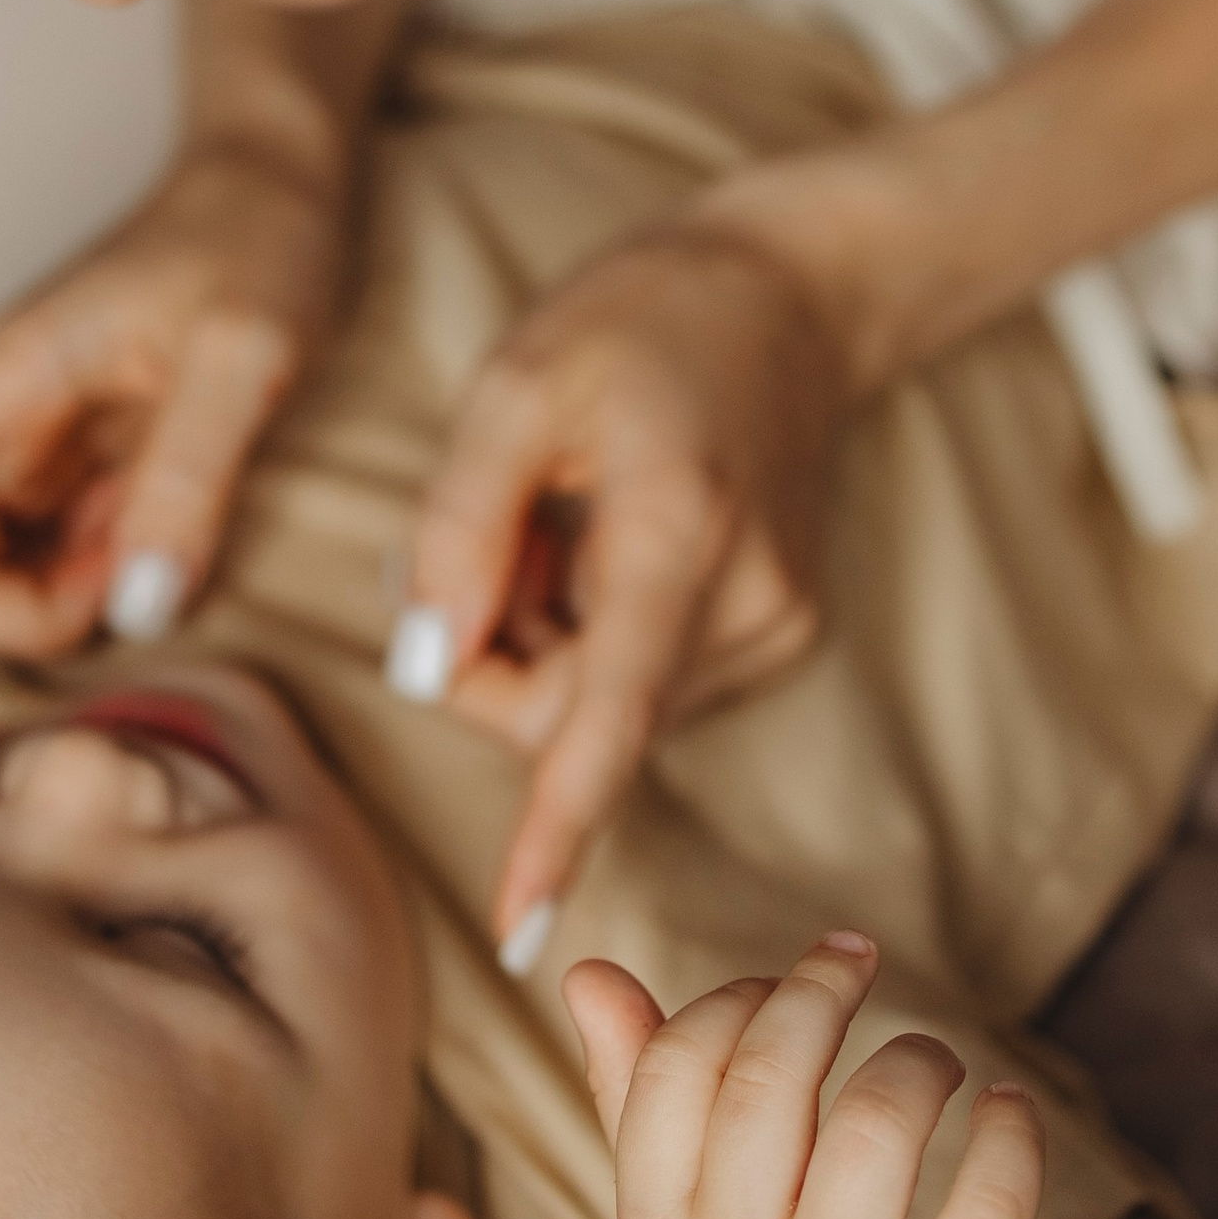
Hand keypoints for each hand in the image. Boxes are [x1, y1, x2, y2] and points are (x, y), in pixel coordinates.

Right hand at [0, 141, 345, 716]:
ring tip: (166, 532)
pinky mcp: (71, 468)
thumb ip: (190, 477)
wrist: (275, 183)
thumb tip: (137, 610)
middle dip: (27, 614)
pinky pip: (53, 561)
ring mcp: (29, 449)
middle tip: (147, 563)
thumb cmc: (258, 242)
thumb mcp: (250, 354)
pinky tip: (164, 524)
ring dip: (67, 599)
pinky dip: (102, 576)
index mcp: (4, 380)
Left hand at [398, 220, 844, 951]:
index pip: (607, 713)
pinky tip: (606, 541)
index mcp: (679, 532)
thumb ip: (457, 527)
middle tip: (483, 544)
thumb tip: (422, 665)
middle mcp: (746, 603)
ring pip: (604, 709)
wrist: (794, 291)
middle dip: (492, 663)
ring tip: (561, 522)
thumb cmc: (640, 321)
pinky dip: (595, 634)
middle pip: (571, 719)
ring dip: (546, 642)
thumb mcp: (514, 384)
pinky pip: (644, 682)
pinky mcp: (779, 634)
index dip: (556, 826)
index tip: (524, 927)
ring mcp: (775, 627)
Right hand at [565, 936, 1045, 1218]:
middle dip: (820, 991)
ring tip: (938, 1063)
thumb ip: (632, 1099)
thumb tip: (582, 970)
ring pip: (878, 1127)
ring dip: (917, 1058)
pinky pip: (988, 1210)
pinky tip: (1010, 1108)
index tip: (788, 981)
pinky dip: (1011, 1136)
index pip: (674, 1070)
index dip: (735, 997)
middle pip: (770, 1080)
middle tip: (860, 962)